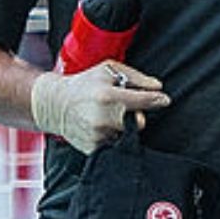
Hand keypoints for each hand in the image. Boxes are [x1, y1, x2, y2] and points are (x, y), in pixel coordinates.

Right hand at [29, 62, 170, 154]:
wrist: (55, 104)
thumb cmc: (85, 84)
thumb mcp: (108, 70)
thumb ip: (135, 77)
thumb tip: (158, 87)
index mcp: (108, 97)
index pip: (143, 101)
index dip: (157, 100)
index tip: (164, 100)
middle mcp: (103, 119)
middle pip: (139, 122)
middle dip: (135, 115)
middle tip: (121, 107)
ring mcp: (97, 136)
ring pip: (126, 134)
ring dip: (122, 126)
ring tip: (105, 115)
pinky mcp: (93, 149)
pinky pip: (114, 144)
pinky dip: (111, 135)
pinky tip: (99, 126)